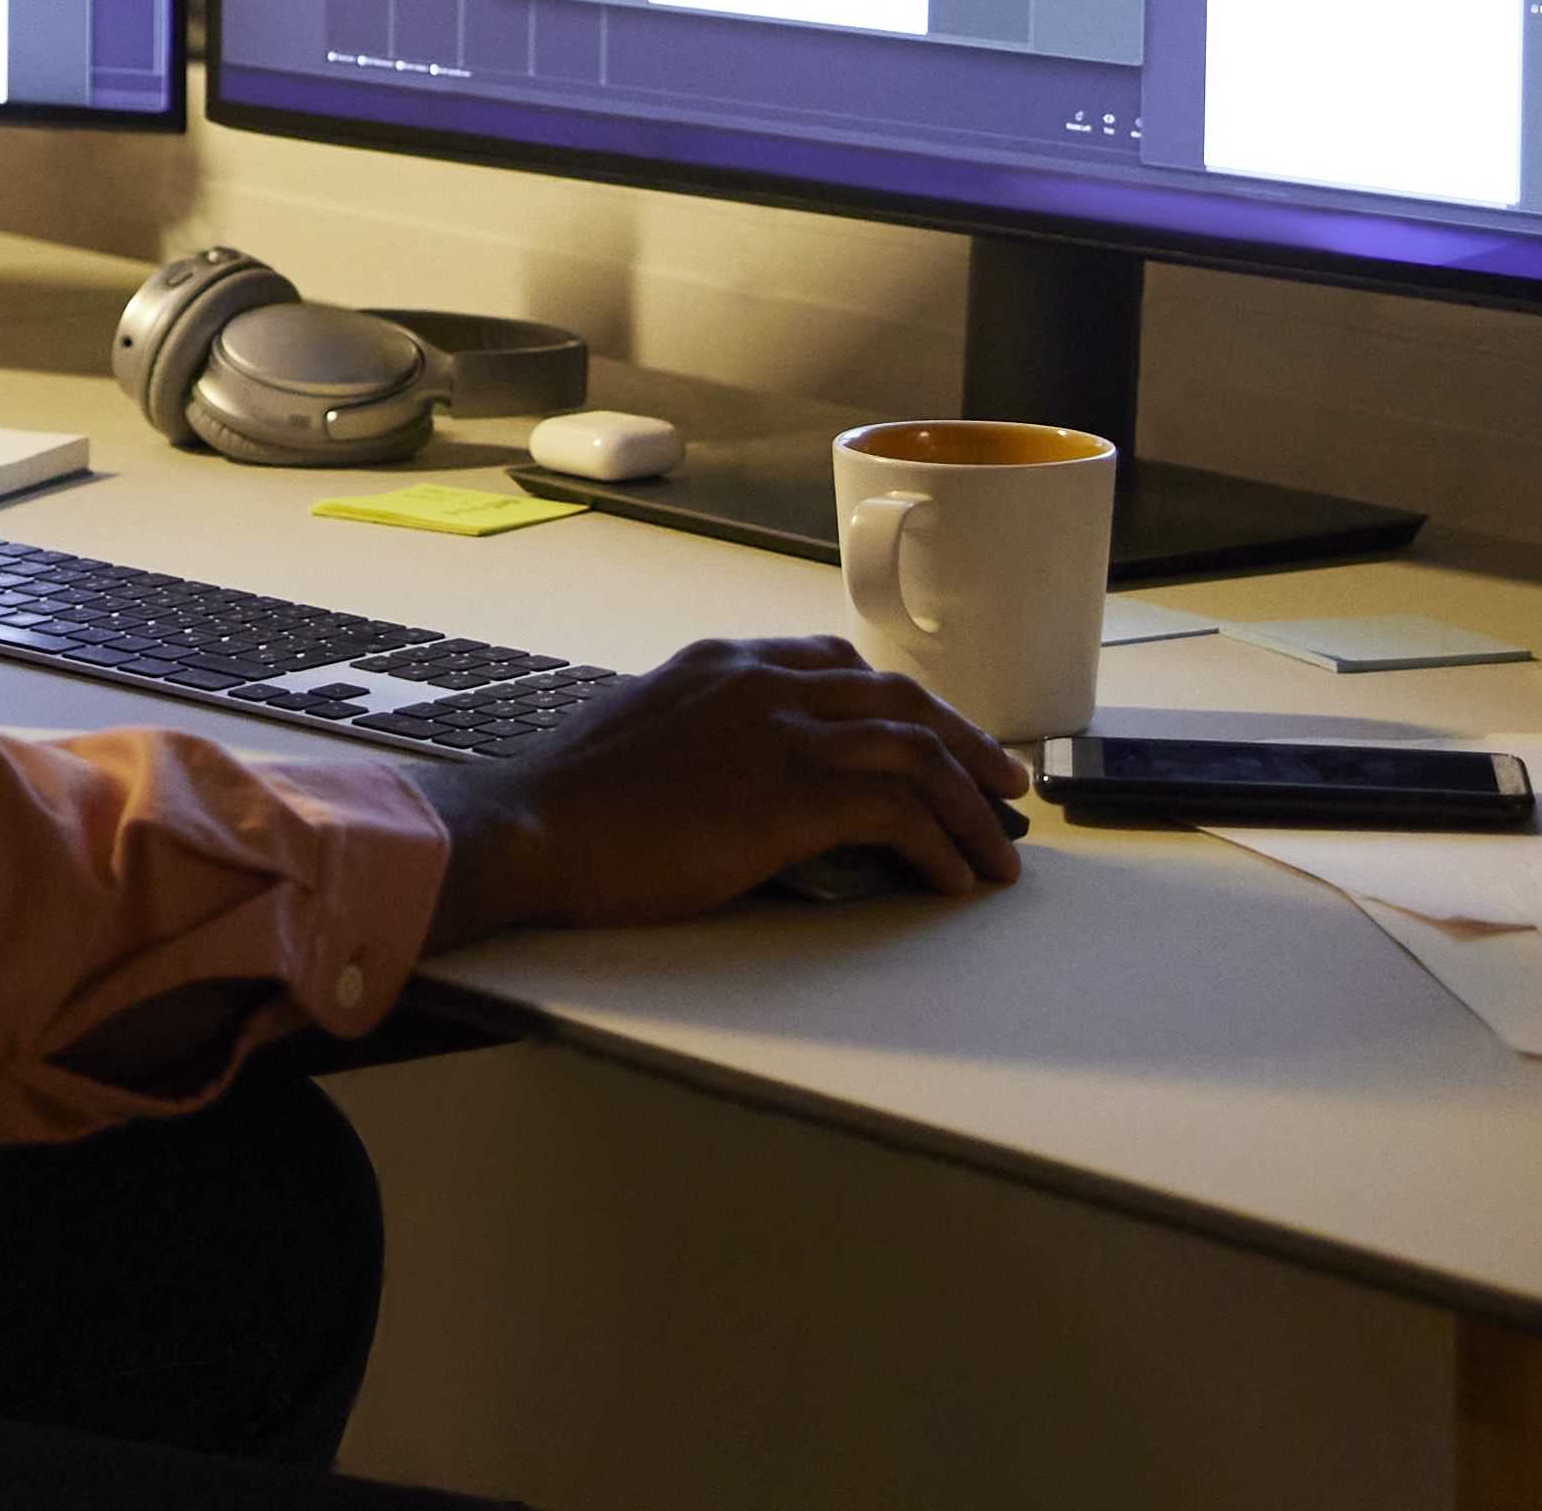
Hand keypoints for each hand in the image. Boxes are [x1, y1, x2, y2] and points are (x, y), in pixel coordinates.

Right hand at [411, 635, 1028, 930]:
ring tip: (1001, 848)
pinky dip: (940, 845)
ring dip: (972, 806)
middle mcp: (763, 682)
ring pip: (916, 752)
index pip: (842, 665)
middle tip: (1007, 787)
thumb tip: (745, 775)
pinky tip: (954, 878)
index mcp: (726, 662)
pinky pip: (898, 811)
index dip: (906, 706)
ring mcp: (780, 734)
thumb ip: (707, 732)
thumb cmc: (571, 798)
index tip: (939, 739)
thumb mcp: (644, 731)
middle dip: (966, 744)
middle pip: (901, 700)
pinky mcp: (789, 796)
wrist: (534, 826)